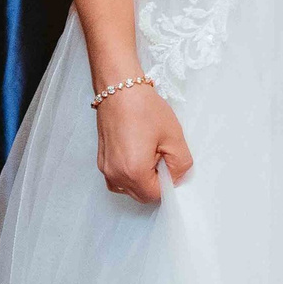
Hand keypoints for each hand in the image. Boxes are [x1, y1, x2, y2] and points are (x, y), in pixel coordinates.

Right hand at [95, 80, 191, 204]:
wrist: (119, 88)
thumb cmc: (144, 108)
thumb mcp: (173, 136)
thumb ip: (181, 163)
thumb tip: (177, 176)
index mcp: (133, 172)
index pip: (156, 194)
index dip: (169, 181)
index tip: (172, 162)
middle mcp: (115, 175)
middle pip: (142, 194)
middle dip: (156, 181)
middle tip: (162, 154)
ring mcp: (105, 169)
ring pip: (130, 187)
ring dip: (143, 178)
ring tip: (149, 150)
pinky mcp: (102, 161)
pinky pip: (119, 178)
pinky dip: (130, 172)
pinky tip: (137, 151)